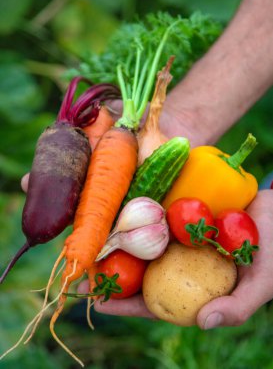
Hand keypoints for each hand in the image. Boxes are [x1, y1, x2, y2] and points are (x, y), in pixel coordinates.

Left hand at [78, 190, 272, 328]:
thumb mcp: (262, 282)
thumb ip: (237, 307)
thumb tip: (204, 323)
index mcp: (193, 289)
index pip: (155, 303)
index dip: (126, 305)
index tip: (97, 303)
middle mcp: (180, 266)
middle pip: (140, 274)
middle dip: (110, 276)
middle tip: (80, 274)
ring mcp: (179, 240)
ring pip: (142, 245)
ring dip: (116, 245)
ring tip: (88, 244)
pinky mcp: (181, 216)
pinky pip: (154, 218)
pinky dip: (136, 217)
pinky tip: (115, 214)